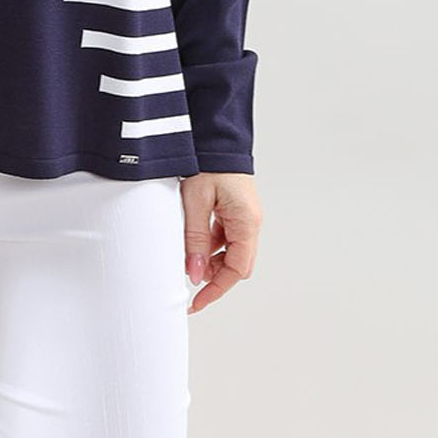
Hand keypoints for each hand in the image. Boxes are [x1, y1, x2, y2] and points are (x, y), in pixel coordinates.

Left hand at [180, 171, 260, 314]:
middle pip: (236, 264)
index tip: (196, 302)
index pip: (236, 270)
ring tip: (186, 256)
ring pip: (230, 251)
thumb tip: (194, 274)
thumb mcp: (195, 201)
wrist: (216, 134)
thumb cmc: (208, 162)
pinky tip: (193, 238)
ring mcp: (245, 216)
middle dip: (212, 276)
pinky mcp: (237, 210)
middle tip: (187, 282)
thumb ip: (195, 239)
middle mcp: (250, 222)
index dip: (216, 290)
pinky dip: (210, 244)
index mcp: (246, 222)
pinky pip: (226, 236)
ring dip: (210, 259)